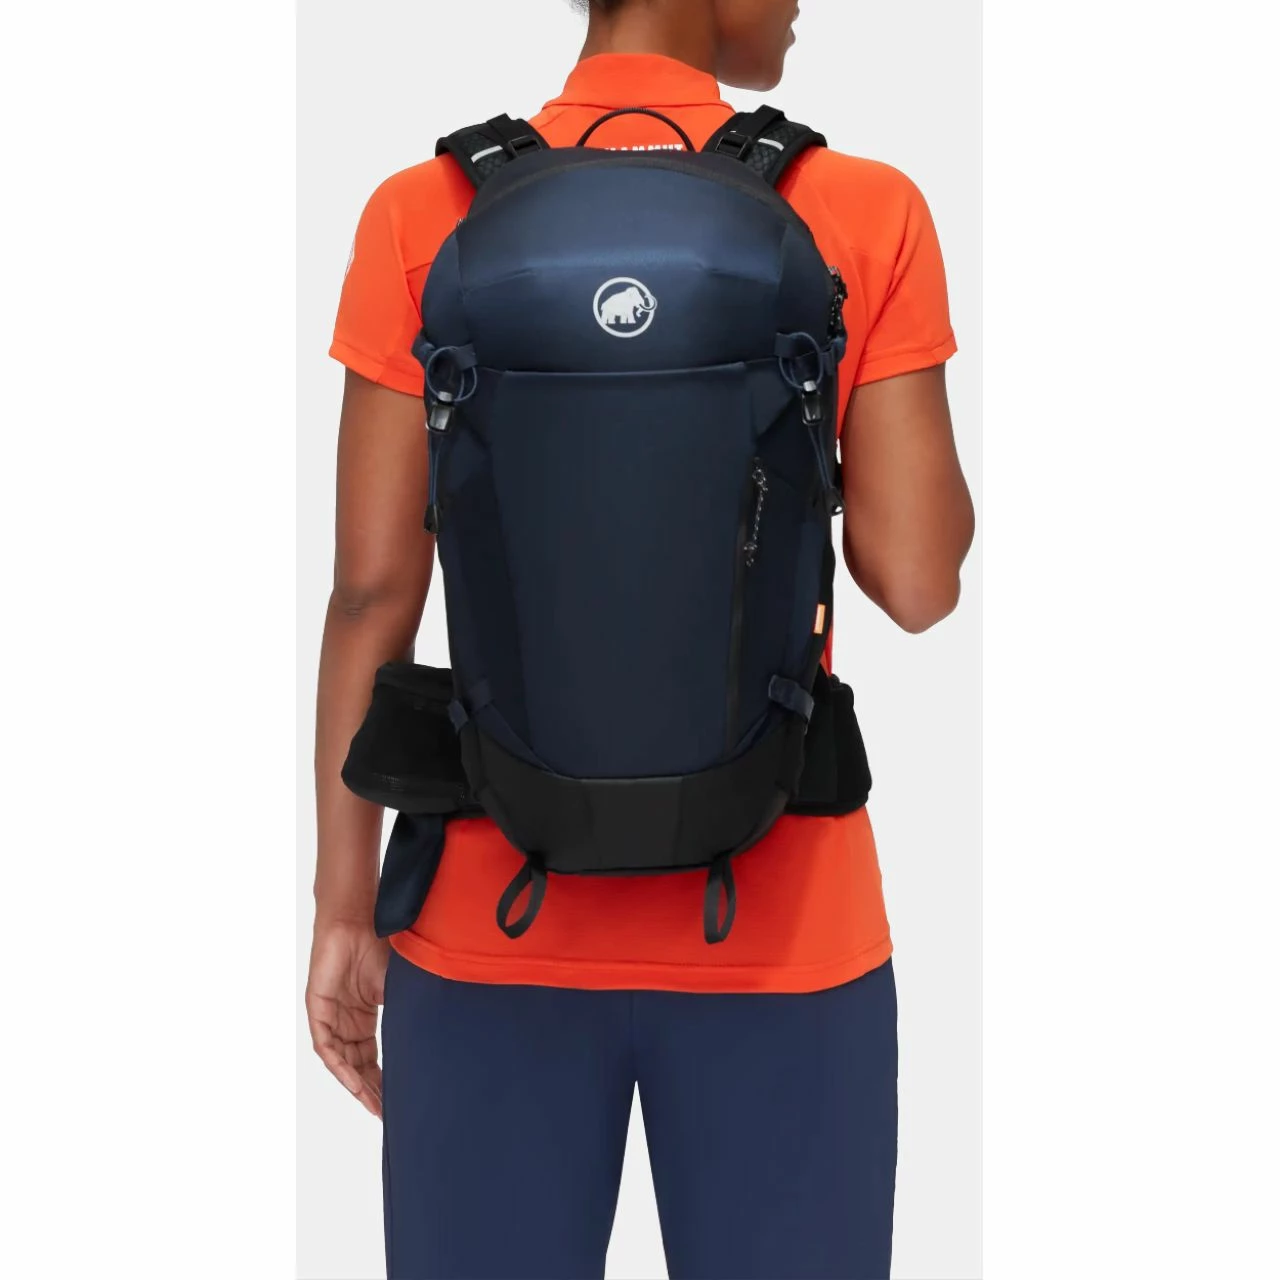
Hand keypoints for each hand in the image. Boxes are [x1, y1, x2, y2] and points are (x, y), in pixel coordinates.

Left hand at [306, 918, 389, 1117]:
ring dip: (356, 1084)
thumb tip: (433, 1037)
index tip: (397, 1102)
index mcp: (364, 1017)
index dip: (383, 1080)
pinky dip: (340, 1066)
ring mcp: (331, 1017)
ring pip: (341, 1061)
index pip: (372, 1058)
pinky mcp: (318, 1009)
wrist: (359, 918)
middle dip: (371, 1090)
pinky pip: (327, 1046)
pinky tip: (354, 1082)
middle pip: (357, 1065)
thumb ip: (406, 1012)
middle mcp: (346, 1022)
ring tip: (375, 1105)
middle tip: (387, 1113)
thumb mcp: (399, 987)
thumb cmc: (381, 945)